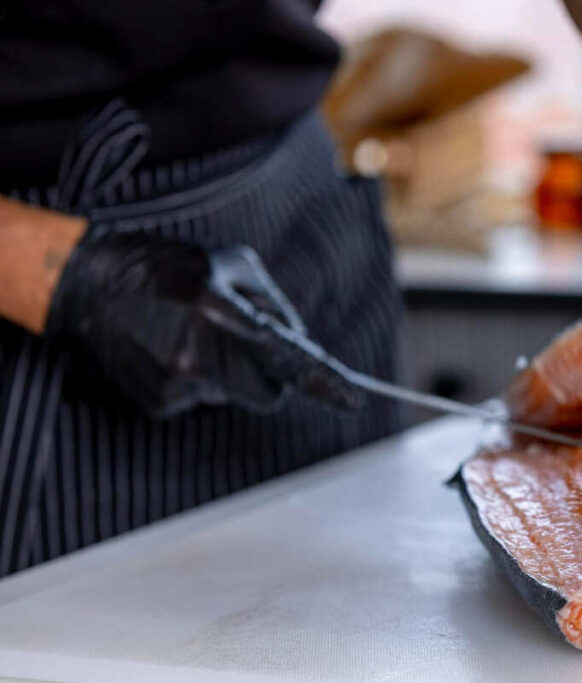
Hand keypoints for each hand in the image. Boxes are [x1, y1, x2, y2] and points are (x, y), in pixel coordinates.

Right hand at [45, 232, 359, 417]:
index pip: (286, 356)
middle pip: (268, 393)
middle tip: (244, 345)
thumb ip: (274, 304)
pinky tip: (171, 350)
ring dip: (229, 374)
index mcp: (219, 310)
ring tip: (192, 337)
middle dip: (268, 377)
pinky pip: (204, 401)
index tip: (357, 399)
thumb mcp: (231, 263)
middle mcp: (199, 353)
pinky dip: (198, 381)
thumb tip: (300, 342)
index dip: (325, 381)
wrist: (93, 285)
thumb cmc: (171, 267)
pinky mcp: (160, 403)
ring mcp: (177, 382)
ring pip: (235, 396)